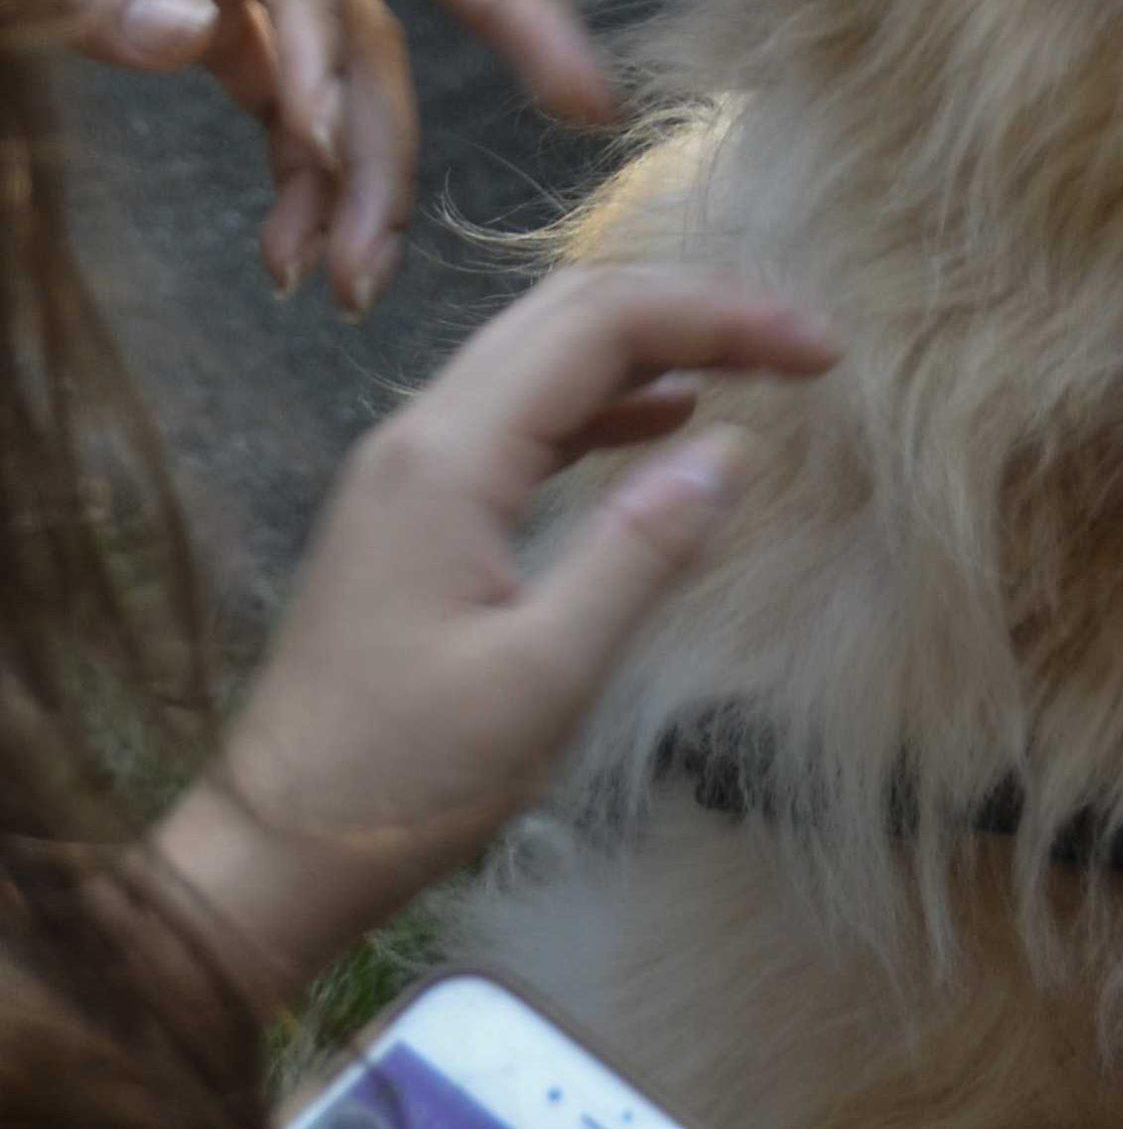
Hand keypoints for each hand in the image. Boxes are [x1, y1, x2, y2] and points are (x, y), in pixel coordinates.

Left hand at [0, 0, 614, 309]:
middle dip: (505, 18)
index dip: (320, 26)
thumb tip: (203, 42)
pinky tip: (293, 250)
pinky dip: (300, 167)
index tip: (315, 139)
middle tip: (586, 99)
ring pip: (349, 39)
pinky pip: (284, 85)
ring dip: (366, 156)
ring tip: (350, 278)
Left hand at [153, 267, 839, 1004]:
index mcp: (452, 456)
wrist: (269, 852)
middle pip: (574, 307)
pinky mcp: (419, 504)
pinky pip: (526, 405)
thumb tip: (734, 447)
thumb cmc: (403, 777)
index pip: (605, 323)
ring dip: (656, 338)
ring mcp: (414, 464)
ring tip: (757, 363)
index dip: (723, 316)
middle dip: (697, 305)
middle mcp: (424, 431)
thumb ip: (642, 551)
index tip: (819, 350)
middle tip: (801, 342)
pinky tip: (671, 417)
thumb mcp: (543, 678)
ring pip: (548, 346)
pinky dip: (610, 391)